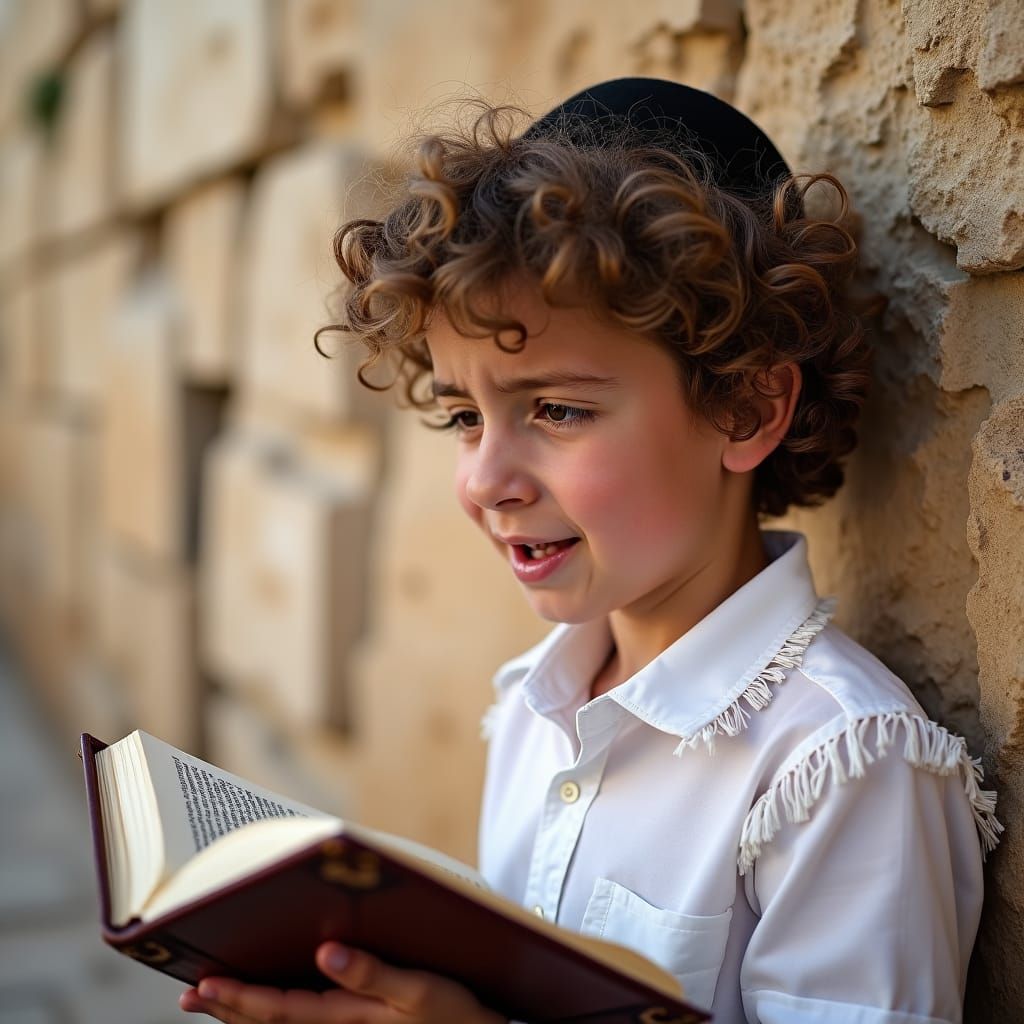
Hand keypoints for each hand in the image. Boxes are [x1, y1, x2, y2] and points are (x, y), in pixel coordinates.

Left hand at [178, 941, 506, 1022]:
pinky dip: (269, 1018)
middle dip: (228, 1008)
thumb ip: (374, 974)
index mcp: (349, 1018)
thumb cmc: (455, 1012)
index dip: (240, 999)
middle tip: (188, 994)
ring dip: (241, 1016)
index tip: (204, 985)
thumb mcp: (422, 991)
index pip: (280, 1010)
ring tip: (209, 1001)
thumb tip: (328, 953)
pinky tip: (258, 1010)